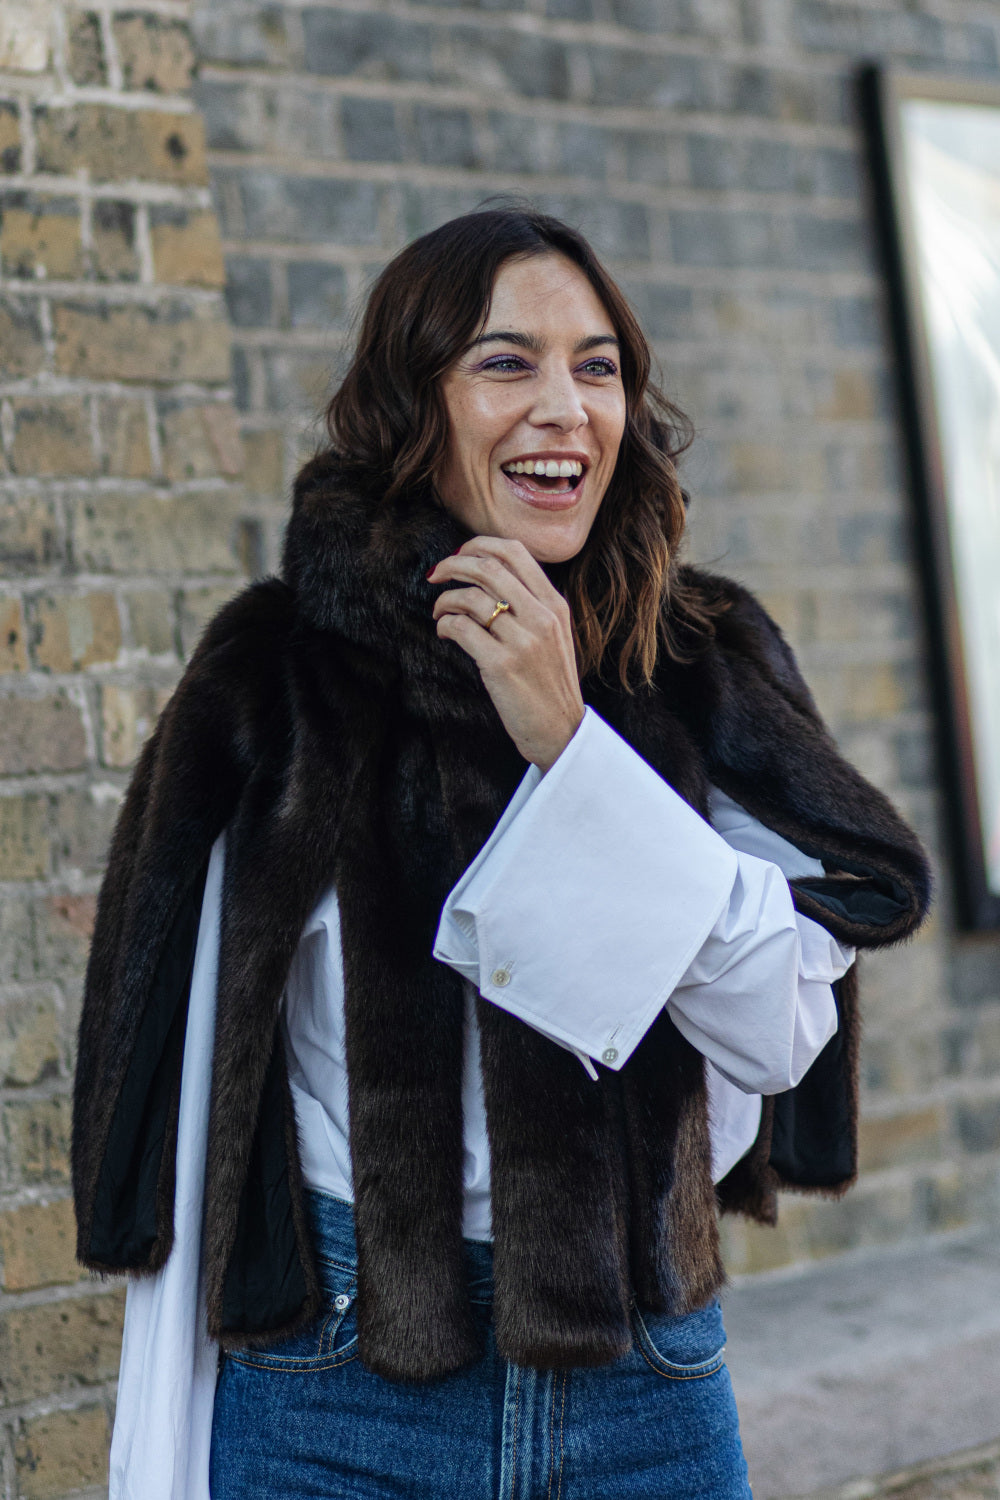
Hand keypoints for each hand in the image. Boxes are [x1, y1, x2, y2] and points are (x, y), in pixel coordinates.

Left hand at [428, 537, 584, 772]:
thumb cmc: (550, 683)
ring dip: (444, 599)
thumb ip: (533, 605)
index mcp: (554, 605)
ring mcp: (522, 641)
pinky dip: (444, 625)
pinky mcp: (500, 664)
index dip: (479, 545)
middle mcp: (541, 617)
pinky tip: (444, 632)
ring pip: (470, 597)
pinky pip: (461, 628)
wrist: (560, 730)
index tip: (460, 554)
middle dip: (452, 564)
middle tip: (436, 575)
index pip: (514, 552)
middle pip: (487, 567)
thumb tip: (490, 575)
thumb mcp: (555, 635)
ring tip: (440, 611)